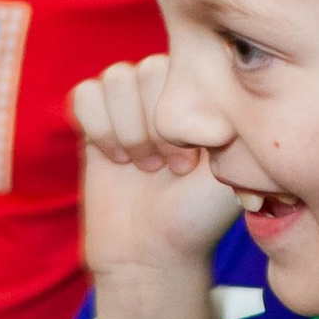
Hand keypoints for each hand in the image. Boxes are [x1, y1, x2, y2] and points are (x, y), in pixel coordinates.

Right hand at [72, 55, 240, 318]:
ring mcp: (130, 103)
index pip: (185, 67)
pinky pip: (85, 94)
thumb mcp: (233, 165)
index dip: (180, 120)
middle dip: (154, 127)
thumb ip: (233, 116)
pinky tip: (116, 160)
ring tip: (145, 167)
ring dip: (128, 129)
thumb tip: (221, 74)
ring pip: (115, 78)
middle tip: (169, 169)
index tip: (190, 166)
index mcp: (206, 93)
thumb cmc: (200, 213)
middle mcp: (168, 90)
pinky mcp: (95, 121)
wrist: (155, 251)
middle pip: (147, 70)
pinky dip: (98, 128)